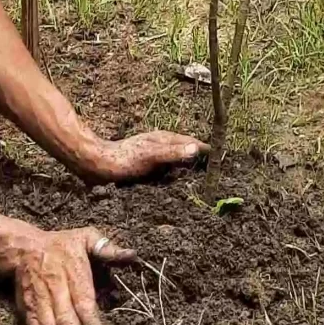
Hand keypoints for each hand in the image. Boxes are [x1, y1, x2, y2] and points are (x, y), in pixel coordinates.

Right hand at [8, 225, 135, 324]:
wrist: (24, 249)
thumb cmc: (61, 244)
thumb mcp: (85, 236)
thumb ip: (107, 247)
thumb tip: (132, 254)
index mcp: (71, 272)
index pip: (82, 302)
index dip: (92, 324)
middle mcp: (54, 289)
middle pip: (66, 322)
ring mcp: (39, 303)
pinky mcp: (27, 312)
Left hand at [76, 129, 207, 183]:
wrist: (98, 165)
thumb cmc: (125, 160)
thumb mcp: (151, 156)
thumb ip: (174, 153)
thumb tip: (197, 149)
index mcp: (166, 138)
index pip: (195, 143)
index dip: (209, 152)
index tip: (225, 161)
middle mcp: (162, 144)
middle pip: (188, 151)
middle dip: (203, 160)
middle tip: (220, 174)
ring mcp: (155, 155)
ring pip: (179, 160)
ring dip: (191, 168)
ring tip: (205, 181)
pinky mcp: (147, 166)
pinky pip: (169, 170)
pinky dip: (178, 176)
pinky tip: (178, 186)